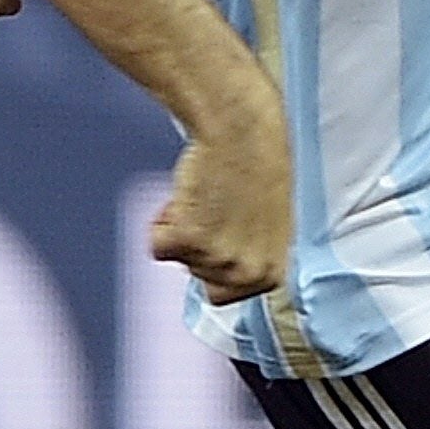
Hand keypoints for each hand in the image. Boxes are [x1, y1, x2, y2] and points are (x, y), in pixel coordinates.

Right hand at [150, 120, 289, 305]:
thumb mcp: (267, 226)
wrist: (243, 133)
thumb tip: (223, 267)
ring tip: (205, 197)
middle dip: (197, 244)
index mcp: (271, 273)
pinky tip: (187, 196)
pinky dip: (162, 222)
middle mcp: (247, 273)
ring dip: (180, 228)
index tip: (221, 236)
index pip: (224, 295)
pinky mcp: (189, 239)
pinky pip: (157, 245)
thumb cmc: (258, 167)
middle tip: (213, 208)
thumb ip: (247, 255)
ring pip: (177, 260)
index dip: (213, 261)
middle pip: (196, 277)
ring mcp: (218, 258)